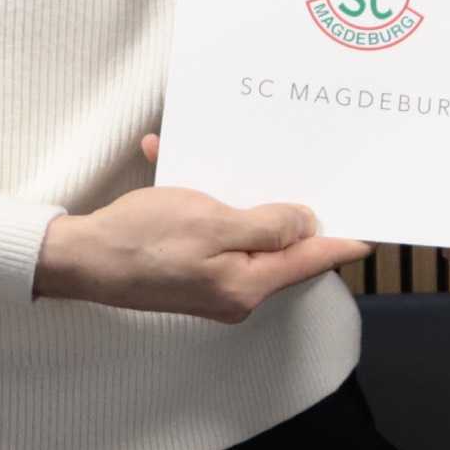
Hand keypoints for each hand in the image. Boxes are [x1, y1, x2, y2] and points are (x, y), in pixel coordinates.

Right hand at [33, 134, 369, 322]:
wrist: (78, 259)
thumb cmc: (143, 240)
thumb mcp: (213, 224)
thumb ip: (267, 228)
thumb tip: (306, 226)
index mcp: (247, 285)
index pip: (309, 261)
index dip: (341, 242)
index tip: (371, 231)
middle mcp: (234, 290)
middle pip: (280, 248)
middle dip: (289, 210)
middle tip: (313, 178)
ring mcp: (209, 282)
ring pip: (242, 233)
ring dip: (234, 195)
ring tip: (235, 162)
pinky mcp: (186, 268)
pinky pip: (206, 230)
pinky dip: (196, 198)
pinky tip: (170, 159)